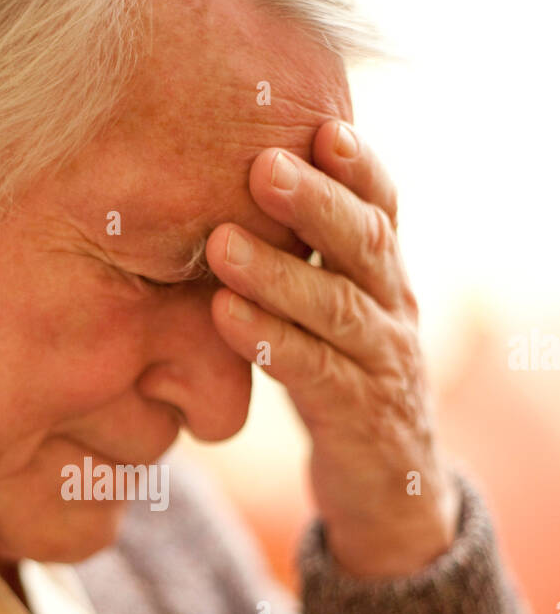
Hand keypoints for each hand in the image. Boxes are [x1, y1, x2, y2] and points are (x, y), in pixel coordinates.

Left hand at [206, 120, 460, 577]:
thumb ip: (303, 261)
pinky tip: (226, 316)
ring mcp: (381, 364)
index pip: (381, 207)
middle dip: (315, 202)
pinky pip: (314, 371)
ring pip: (338, 307)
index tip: (322, 126)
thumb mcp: (331, 314)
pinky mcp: (358, 416)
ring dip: (278, 272)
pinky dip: (270, 341)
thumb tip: (226, 193)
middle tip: (263, 166)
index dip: (358, 167)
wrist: (389, 487)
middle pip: (365, 244)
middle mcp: (393, 310)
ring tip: (221, 243)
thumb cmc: (342, 380)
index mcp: (385, 276)